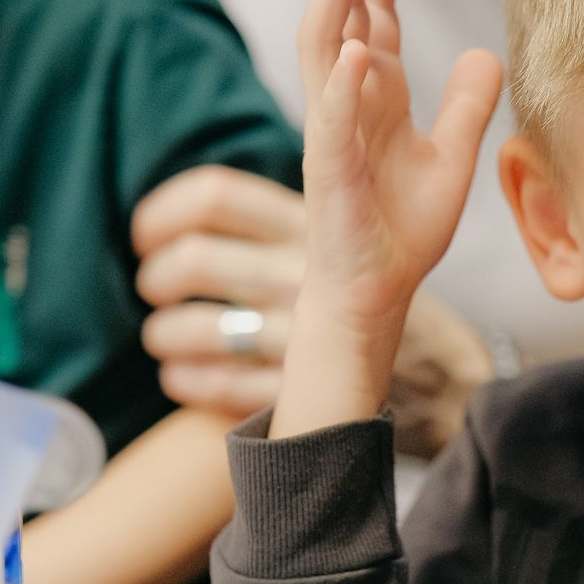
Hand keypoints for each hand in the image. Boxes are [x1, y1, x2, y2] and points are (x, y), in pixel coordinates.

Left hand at [133, 166, 499, 448]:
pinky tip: (177, 374)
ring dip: (162, 334)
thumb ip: (277, 214)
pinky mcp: (297, 387)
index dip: (164, 212)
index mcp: (308, 223)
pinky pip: (217, 384)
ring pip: (197, 329)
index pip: (217, 196)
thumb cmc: (379, 291)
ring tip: (161, 336)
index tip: (144, 234)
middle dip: (157, 277)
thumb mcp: (345, 235)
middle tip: (153, 286)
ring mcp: (299, 333)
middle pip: (197, 261)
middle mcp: (301, 273)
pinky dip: (184, 379)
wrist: (439, 372)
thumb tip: (201, 203)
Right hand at [272, 0, 502, 437]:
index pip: (371, 12)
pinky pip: (331, 119)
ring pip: (323, 49)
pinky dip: (341, 83)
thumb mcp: (452, 156)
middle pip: (342, 12)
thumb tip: (485, 52)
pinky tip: (357, 48)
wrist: (379, 290)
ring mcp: (332, 131)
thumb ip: (466, 105)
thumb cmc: (403, 227)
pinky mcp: (331, 170)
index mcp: (372, 93)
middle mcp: (345, 101)